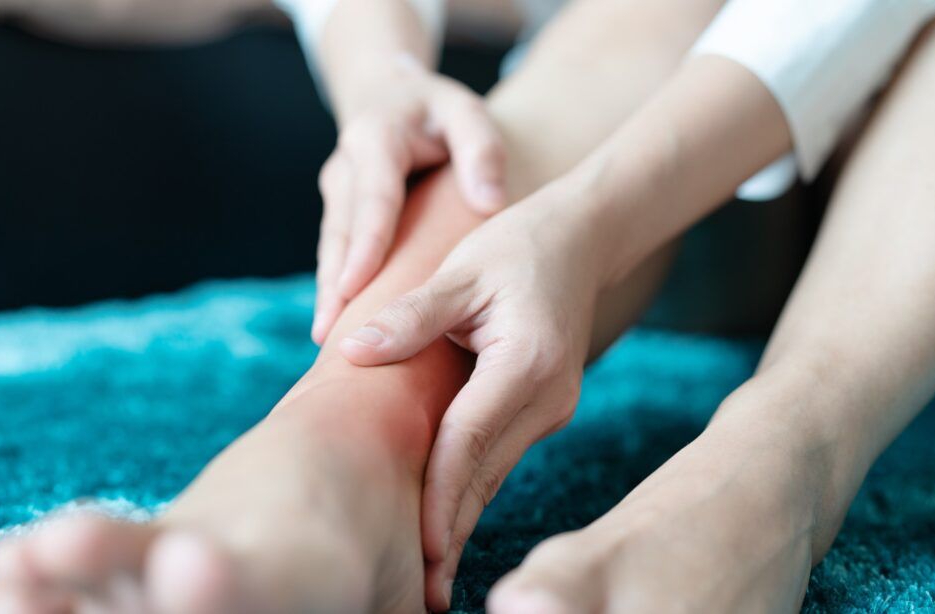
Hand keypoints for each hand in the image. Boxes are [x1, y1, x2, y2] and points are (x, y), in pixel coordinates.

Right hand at [313, 55, 506, 343]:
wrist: (396, 99)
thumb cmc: (440, 112)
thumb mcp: (466, 114)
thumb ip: (481, 151)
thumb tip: (490, 205)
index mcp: (376, 137)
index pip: (373, 198)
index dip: (363, 245)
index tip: (354, 287)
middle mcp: (346, 168)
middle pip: (340, 233)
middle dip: (334, 284)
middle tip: (329, 334)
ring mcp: (337, 194)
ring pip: (330, 250)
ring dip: (328, 295)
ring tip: (327, 344)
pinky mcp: (338, 215)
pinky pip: (337, 257)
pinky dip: (338, 291)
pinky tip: (339, 330)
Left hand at [339, 178, 606, 609]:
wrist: (582, 239)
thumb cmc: (518, 247)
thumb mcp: (462, 270)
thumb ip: (410, 316)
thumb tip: (352, 350)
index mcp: (526, 363)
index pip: (470, 442)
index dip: (442, 497)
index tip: (420, 550)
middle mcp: (547, 397)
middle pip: (486, 474)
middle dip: (452, 533)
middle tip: (422, 592)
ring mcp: (552, 407)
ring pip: (495, 472)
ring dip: (461, 520)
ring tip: (430, 575)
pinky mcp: (546, 408)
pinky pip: (501, 455)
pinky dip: (472, 489)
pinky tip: (448, 521)